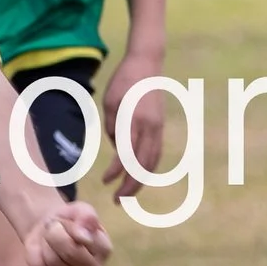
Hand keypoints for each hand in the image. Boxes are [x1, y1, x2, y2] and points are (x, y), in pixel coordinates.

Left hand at [25, 200, 110, 265]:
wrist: (50, 228)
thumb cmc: (70, 219)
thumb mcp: (79, 209)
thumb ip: (87, 216)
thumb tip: (84, 236)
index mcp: (104, 249)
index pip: (81, 240)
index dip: (65, 226)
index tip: (65, 220)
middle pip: (68, 254)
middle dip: (54, 235)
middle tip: (53, 228)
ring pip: (51, 263)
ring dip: (44, 244)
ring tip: (48, 238)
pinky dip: (34, 256)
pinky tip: (41, 250)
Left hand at [100, 51, 165, 193]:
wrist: (147, 64)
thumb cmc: (123, 81)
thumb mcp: (110, 102)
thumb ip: (113, 127)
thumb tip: (118, 150)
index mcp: (135, 120)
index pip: (127, 155)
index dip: (116, 172)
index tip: (106, 182)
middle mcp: (150, 127)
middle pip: (143, 165)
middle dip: (131, 186)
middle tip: (118, 201)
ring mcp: (158, 128)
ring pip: (153, 162)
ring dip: (141, 181)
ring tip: (127, 195)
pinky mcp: (160, 127)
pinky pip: (156, 153)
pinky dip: (148, 168)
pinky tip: (138, 178)